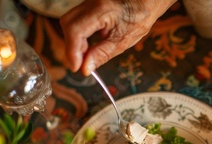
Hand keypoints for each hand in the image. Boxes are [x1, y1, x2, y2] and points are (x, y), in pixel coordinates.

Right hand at [60, 0, 175, 75]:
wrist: (144, 1)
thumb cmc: (138, 17)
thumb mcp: (123, 41)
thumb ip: (102, 54)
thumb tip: (86, 68)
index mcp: (101, 11)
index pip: (76, 30)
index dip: (72, 51)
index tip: (77, 67)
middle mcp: (91, 3)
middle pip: (68, 24)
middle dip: (72, 46)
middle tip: (82, 62)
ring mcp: (88, 1)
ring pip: (69, 22)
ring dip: (75, 41)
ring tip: (88, 54)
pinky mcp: (87, 5)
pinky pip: (76, 20)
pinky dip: (78, 35)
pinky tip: (88, 45)